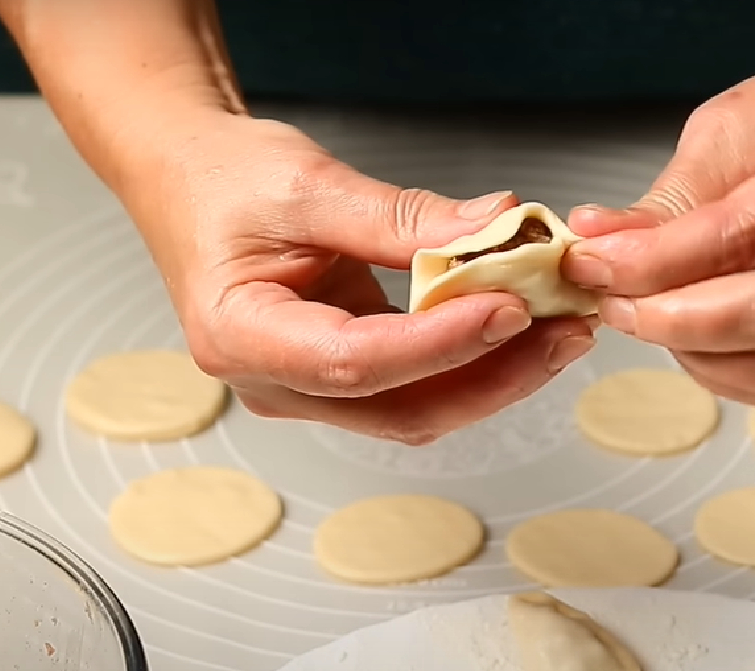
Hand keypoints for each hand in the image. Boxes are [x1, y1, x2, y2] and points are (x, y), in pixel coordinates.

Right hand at [119, 110, 595, 443]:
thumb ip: (401, 218)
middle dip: (494, 376)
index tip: (510, 307)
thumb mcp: (308, 184)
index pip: (354, 362)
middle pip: (402, 408)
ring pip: (420, 407)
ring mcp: (311, 389)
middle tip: (563, 332)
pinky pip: (420, 387)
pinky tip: (522, 330)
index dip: (440, 343)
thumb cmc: (225, 180)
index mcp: (241, 337)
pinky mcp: (344, 377)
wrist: (191, 179)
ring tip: (560, 329)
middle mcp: (275, 383)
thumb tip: (494, 231)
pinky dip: (475, 361)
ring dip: (497, 375)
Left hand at [563, 63, 754, 408]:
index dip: (660, 260)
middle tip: (615, 304)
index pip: (749, 233)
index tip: (596, 263)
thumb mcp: (727, 133)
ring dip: (705, 356)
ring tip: (652, 320)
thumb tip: (601, 246)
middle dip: (679, 320)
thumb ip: (671, 201)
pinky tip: (696, 344)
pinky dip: (735, 377)